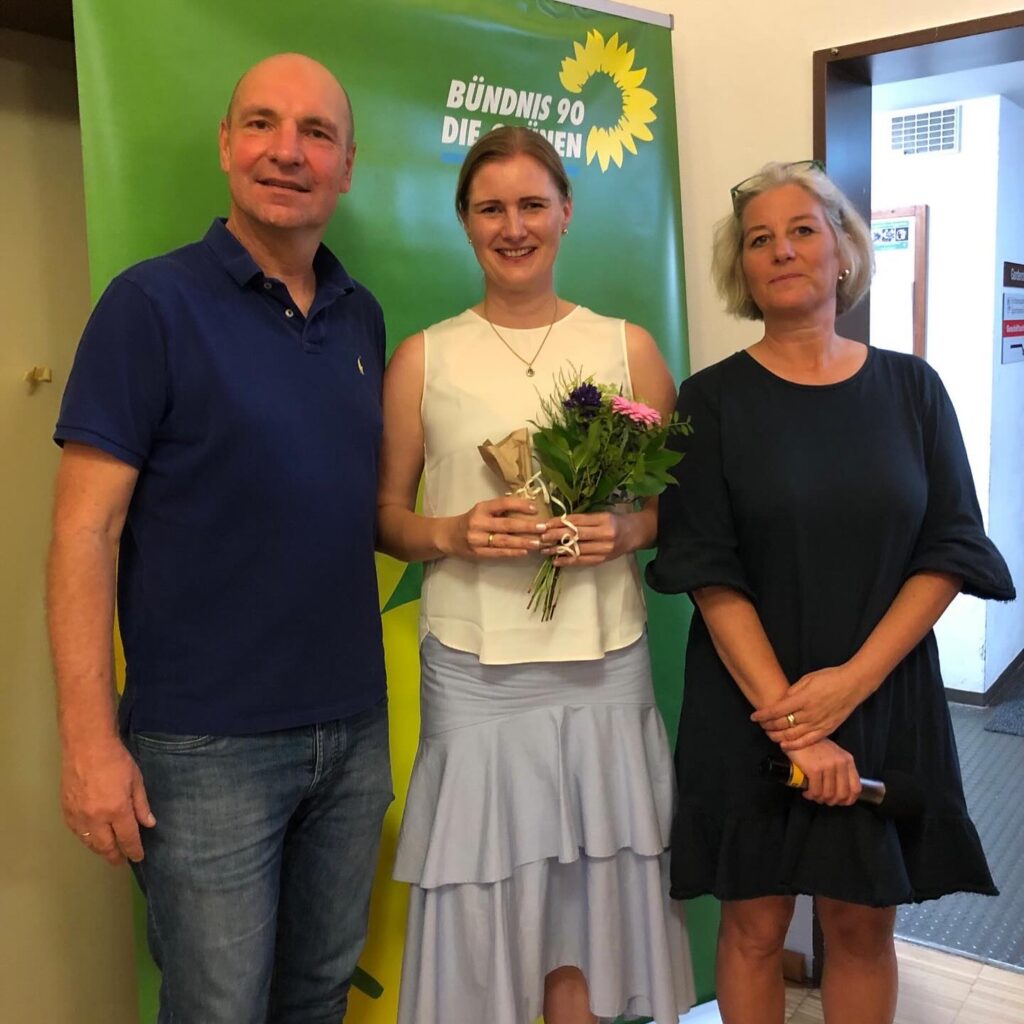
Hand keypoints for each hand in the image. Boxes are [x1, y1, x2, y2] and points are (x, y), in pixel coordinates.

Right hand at [61, 737, 155, 864]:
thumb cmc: (116, 760)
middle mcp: (96, 818)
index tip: (138, 857)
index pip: (127, 838)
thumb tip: (149, 824)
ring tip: (108, 852)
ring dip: (99, 850)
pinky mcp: (66, 810)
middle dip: (115, 856)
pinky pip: (76, 832)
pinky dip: (86, 839)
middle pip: (106, 846)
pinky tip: (92, 838)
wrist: (87, 746)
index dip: (134, 850)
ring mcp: (78, 816)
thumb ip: (141, 805)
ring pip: (89, 842)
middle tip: (122, 861)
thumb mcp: (136, 780)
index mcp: (116, 810)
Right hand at [440, 496, 544, 559]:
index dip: (519, 505)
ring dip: (523, 542)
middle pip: (507, 525)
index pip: (503, 504)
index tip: (535, 508)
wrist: (448, 536)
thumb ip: (500, 510)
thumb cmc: (470, 521)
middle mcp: (478, 522)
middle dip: (527, 527)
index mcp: (481, 508)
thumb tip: (527, 508)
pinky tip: (524, 552)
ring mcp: (477, 539)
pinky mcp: (477, 553)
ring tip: (538, 542)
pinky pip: (498, 553)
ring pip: (504, 541)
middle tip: (543, 528)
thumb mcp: (482, 510)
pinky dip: (512, 552)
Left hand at [538, 511, 635, 566]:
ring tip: (544, 550)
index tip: (546, 524)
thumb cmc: (617, 521)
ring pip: (577, 550)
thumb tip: (560, 522)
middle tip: (541, 537)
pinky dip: (568, 562)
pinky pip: (583, 561)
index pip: (577, 521)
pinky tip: (556, 561)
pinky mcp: (603, 559)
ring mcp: (604, 549)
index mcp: (604, 519)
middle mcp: (605, 534)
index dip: (560, 522)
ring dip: (558, 551)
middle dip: (556, 536)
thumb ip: (585, 519)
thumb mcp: (603, 514)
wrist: (636, 534)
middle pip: (576, 535)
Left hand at [751, 664, 871, 750]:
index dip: (763, 715)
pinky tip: (785, 745)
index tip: (754, 717)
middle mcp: (809, 713)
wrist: (853, 684)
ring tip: (769, 735)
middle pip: (782, 724)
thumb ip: (793, 692)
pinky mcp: (827, 729)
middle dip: (768, 726)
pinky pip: (808, 741)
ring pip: (793, 735)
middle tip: (761, 725)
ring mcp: (818, 723)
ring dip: (778, 736)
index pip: (776, 710)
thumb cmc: (829, 678)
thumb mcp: (807, 679)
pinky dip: (795, 745)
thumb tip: (782, 701)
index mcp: (802, 699)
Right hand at [788, 739, 860, 805]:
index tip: (840, 802)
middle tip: (823, 799)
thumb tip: (841, 791)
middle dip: (832, 801)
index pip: (856, 788)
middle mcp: (840, 763)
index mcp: (847, 760)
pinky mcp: (814, 769)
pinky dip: (811, 795)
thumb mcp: (834, 754)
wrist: (796, 735)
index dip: (849, 800)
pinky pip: (816, 791)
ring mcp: (827, 766)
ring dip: (819, 799)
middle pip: (842, 794)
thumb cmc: (814, 746)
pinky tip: (807, 792)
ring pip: (828, 795)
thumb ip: (841, 769)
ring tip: (813, 795)